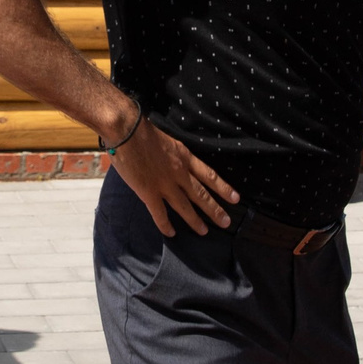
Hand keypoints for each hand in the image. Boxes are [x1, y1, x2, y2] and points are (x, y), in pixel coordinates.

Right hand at [111, 117, 238, 236]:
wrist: (126, 131)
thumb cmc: (143, 130)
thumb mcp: (169, 140)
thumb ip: (175, 154)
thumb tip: (176, 162)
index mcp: (185, 157)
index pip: (209, 175)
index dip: (223, 188)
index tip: (236, 198)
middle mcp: (179, 173)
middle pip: (201, 194)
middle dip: (214, 210)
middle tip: (226, 222)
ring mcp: (164, 184)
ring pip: (184, 206)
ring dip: (195, 220)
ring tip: (204, 232)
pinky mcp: (148, 192)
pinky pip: (159, 213)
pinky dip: (166, 225)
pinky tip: (171, 233)